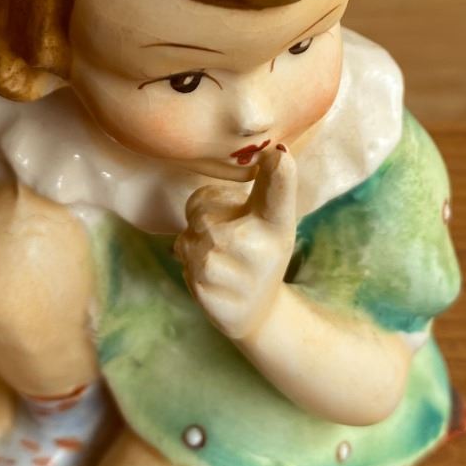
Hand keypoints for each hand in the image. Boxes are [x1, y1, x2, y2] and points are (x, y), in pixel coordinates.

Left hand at [174, 145, 297, 341]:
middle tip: (225, 235)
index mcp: (277, 222)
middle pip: (202, 214)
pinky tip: (211, 277)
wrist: (256, 311)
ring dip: (193, 244)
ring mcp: (238, 277)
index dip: (280, 172)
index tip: (280, 155)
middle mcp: (262, 248)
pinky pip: (184, 265)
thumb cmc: (256, 249)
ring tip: (218, 258)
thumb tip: (269, 154)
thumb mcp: (266, 217)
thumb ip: (263, 184)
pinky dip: (190, 266)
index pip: (279, 192)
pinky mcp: (214, 297)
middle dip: (201, 220)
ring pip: (189, 240)